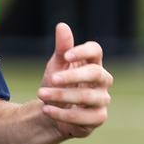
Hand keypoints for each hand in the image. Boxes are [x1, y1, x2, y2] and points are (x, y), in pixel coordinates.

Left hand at [36, 22, 112, 138]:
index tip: (66, 55)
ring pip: (87, 97)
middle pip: (95, 73)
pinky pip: (83, 117)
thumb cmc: (58, 83)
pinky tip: (47, 109)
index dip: (83, 51)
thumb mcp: (56, 65)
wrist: (53, 111)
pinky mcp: (98, 117)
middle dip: (72, 76)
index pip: (96, 51)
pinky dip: (63, 114)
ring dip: (62, 95)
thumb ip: (61, 47)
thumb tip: (62, 25)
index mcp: (93, 62)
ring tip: (41, 94)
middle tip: (51, 78)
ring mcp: (102, 99)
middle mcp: (102, 80)